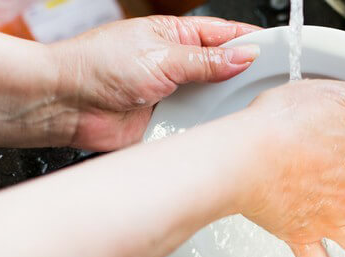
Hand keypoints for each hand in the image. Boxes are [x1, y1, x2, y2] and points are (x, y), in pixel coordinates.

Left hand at [52, 16, 260, 150]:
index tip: (279, 50)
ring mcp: (173, 97)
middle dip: (243, 80)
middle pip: (224, 72)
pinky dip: (206, 132)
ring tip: (244, 111)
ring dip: (223, 109)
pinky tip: (219, 133)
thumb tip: (243, 56)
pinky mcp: (167, 126)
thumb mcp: (161, 56)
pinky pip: (195, 130)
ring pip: (213, 104)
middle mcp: (176, 66)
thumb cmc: (97, 66)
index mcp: (175, 36)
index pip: (224, 36)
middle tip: (268, 87)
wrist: (65, 105)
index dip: (251, 43)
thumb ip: (205, 61)